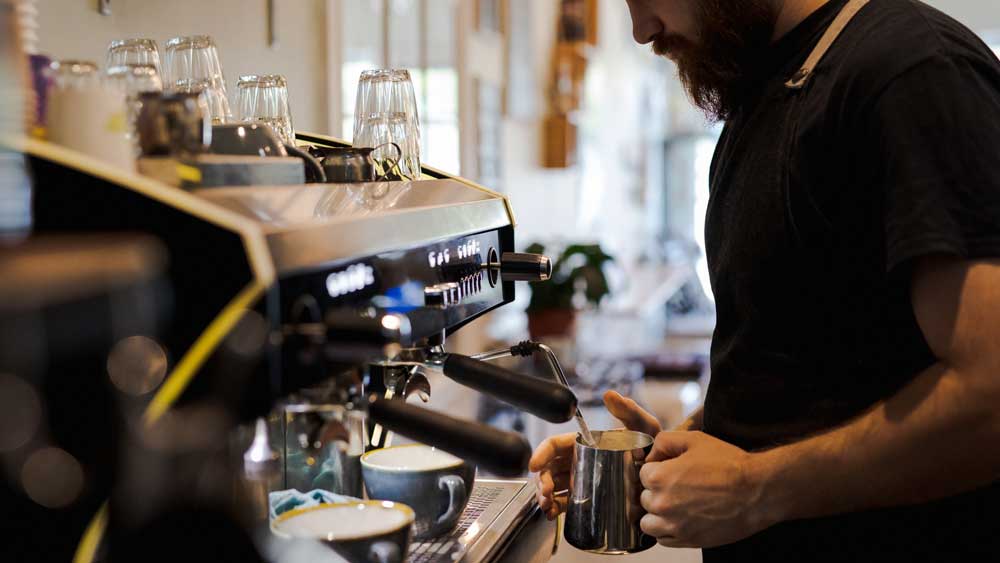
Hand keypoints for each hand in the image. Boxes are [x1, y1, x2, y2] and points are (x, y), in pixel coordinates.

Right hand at [529, 391, 660, 519]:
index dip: (541, 454)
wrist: (666, 477)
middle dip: (542, 481)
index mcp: (585, 444)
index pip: (555, 446)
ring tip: (547, 506)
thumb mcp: (643, 427)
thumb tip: (610, 395)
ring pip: (554, 488)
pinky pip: (566, 504)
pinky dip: (554, 510)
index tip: (534, 465)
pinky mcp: (589, 500)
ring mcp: (583, 481)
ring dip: (544, 497)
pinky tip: (551, 514)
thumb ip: (629, 411)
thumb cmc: (653, 448)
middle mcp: (580, 462)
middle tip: (546, 492)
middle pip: (550, 469)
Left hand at [639, 431, 775, 547]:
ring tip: (675, 505)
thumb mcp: (694, 440)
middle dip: (656, 491)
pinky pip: (663, 540)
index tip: (670, 470)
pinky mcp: (688, 540)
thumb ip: (664, 441)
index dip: (656, 469)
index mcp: (660, 477)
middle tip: (677, 486)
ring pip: (648, 523)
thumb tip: (650, 455)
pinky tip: (682, 519)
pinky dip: (668, 531)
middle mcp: (662, 504)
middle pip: (644, 498)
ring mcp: (674, 526)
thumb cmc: (729, 464)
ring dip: (657, 514)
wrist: (757, 492)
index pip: (642, 474)